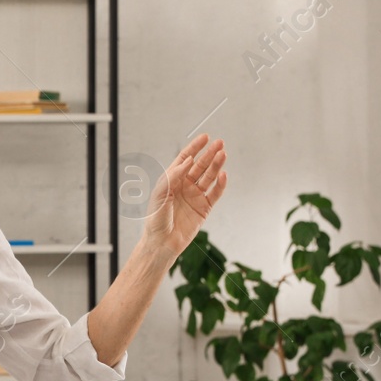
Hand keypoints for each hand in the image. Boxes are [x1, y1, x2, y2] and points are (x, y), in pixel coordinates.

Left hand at [142, 133, 227, 256]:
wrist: (161, 243)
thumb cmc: (156, 219)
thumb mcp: (160, 194)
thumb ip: (173, 176)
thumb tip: (188, 161)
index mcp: (172, 180)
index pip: (185, 159)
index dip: (195, 147)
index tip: (205, 137)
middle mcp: (184, 186)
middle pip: (200, 165)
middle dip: (210, 154)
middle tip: (220, 143)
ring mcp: (195, 196)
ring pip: (209, 177)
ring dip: (216, 166)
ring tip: (223, 155)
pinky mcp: (204, 208)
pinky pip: (215, 193)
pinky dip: (221, 184)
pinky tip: (224, 175)